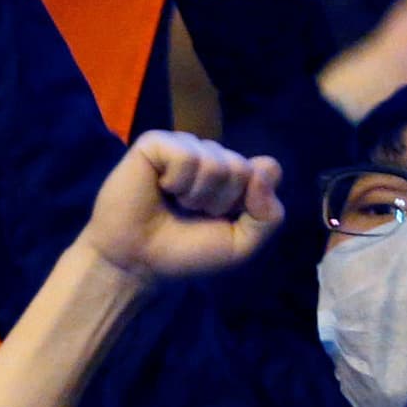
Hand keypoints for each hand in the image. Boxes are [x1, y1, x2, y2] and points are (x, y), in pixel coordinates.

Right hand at [74, 131, 283, 285]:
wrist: (137, 262)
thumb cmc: (185, 253)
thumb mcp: (241, 245)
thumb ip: (269, 215)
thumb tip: (264, 168)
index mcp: (233, 176)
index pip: (267, 169)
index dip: (251, 199)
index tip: (224, 219)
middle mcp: (211, 156)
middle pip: (242, 167)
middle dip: (221, 202)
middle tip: (193, 214)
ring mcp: (183, 147)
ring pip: (216, 160)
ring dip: (197, 194)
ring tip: (176, 203)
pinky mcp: (155, 144)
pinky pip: (186, 154)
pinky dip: (177, 180)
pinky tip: (161, 188)